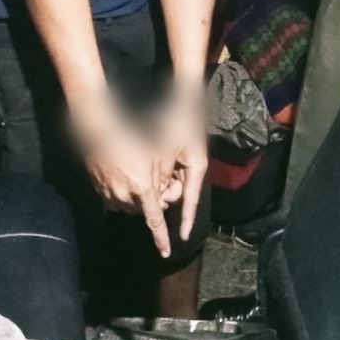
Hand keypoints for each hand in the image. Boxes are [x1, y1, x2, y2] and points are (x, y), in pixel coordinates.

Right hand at [73, 102, 172, 256]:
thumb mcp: (154, 159)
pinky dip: (122, 195)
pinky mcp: (100, 191)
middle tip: (153, 186)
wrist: (102, 135)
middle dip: (150, 204)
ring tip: (135, 178)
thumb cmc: (132, 142)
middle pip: (142, 211)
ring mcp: (110, 196)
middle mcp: (126, 198)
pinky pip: (114, 200)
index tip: (165, 253)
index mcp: (143, 191)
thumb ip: (159, 182)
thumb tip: (158, 196)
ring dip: (135, 200)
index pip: (155, 222)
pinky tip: (122, 178)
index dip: (161, 239)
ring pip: (128, 207)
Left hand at [157, 92, 207, 249]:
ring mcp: (186, 163)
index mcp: (196, 169)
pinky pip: (168, 173)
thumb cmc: (178, 123)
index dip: (185, 221)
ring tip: (144, 175)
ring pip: (171, 184)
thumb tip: (155, 189)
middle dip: (164, 196)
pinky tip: (146, 171)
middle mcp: (193, 169)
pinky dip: (159, 176)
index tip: (180, 237)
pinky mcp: (180, 157)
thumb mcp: (167, 148)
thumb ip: (161, 170)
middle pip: (178, 193)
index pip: (190, 202)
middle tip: (147, 190)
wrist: (184, 102)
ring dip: (159, 185)